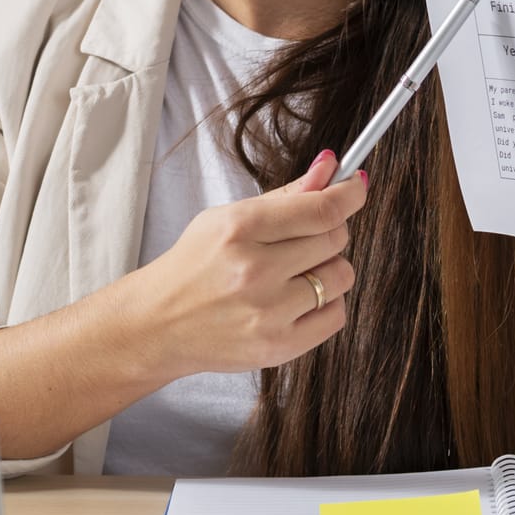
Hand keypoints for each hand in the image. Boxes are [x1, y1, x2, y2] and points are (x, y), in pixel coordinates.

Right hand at [133, 150, 365, 376]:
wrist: (158, 324)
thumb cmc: (195, 266)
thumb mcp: (229, 217)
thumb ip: (286, 195)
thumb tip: (332, 167)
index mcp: (240, 228)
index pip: (321, 208)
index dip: (349, 194)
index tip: (356, 187)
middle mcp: (255, 270)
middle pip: (334, 238)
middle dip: (329, 231)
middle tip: (305, 237)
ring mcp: (267, 312)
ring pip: (340, 276)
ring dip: (327, 269)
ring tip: (295, 273)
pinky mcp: (277, 347)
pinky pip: (336, 316)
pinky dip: (326, 304)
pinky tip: (298, 300)